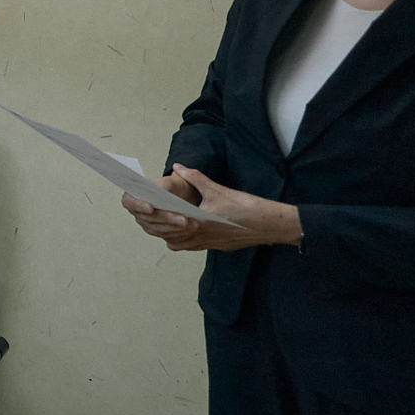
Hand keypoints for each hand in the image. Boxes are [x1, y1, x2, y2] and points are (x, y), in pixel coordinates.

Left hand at [121, 164, 301, 251]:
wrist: (268, 226)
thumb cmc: (245, 208)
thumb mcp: (218, 189)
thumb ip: (195, 178)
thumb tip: (178, 167)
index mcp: (195, 223)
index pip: (166, 220)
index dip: (154, 213)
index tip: (146, 204)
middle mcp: (197, 237)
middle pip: (167, 234)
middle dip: (157, 222)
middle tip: (150, 210)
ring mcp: (205, 244)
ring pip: (176, 242)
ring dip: (168, 231)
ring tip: (163, 218)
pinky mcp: (213, 246)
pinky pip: (188, 246)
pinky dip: (180, 238)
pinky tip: (182, 228)